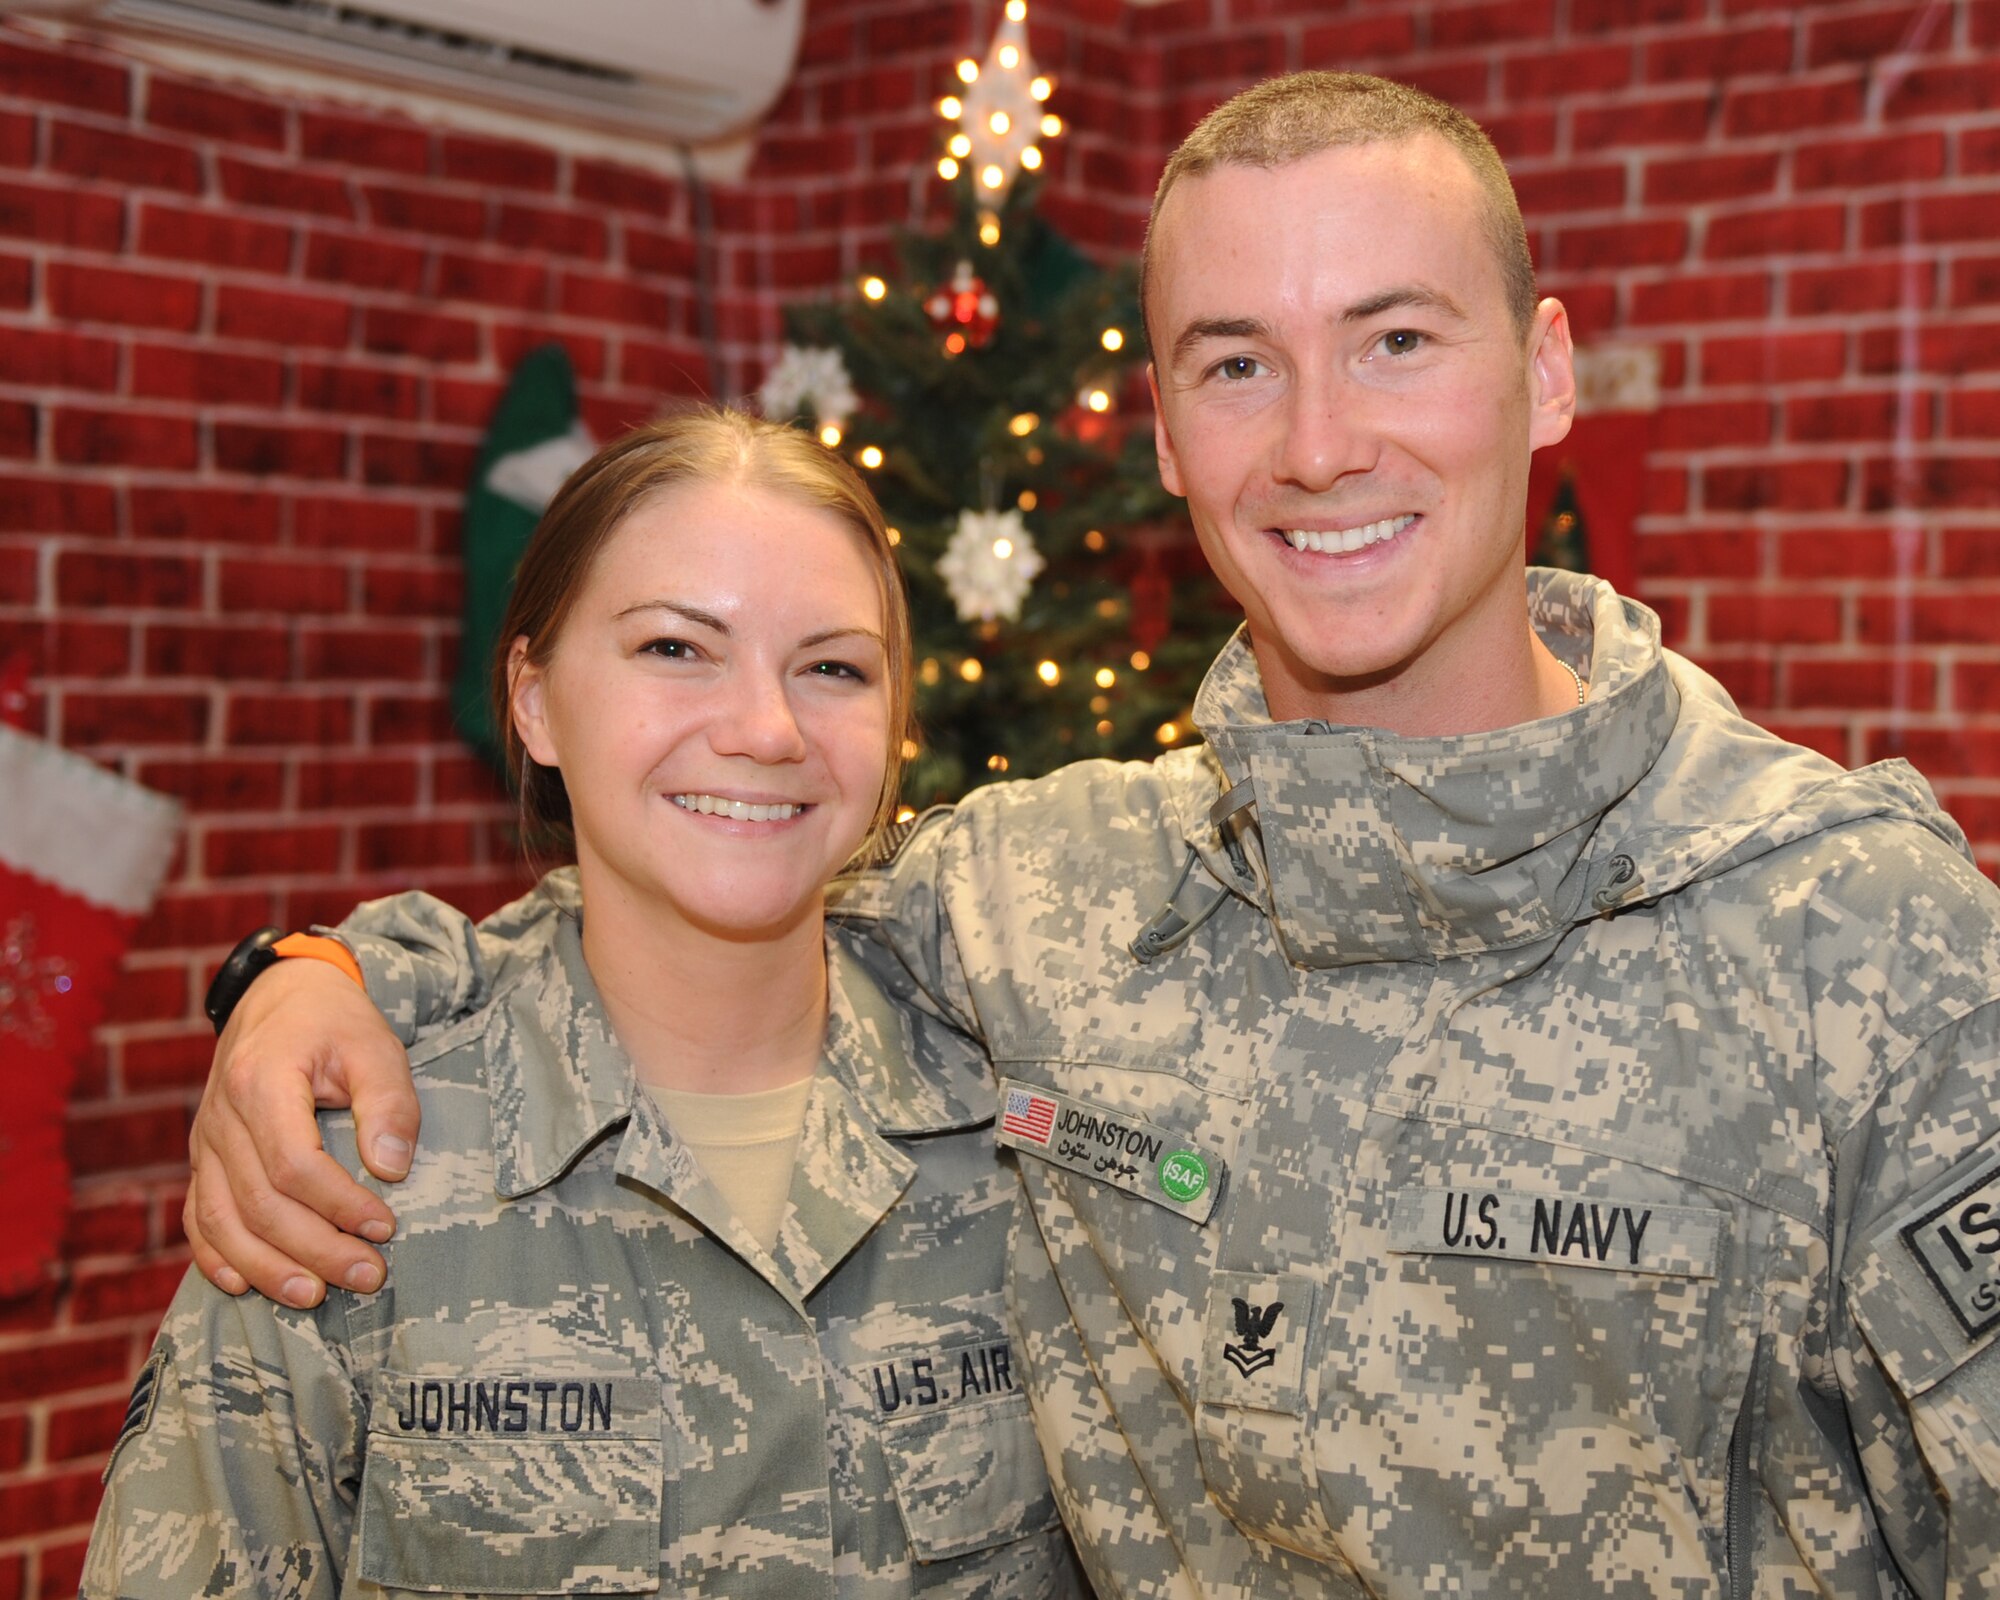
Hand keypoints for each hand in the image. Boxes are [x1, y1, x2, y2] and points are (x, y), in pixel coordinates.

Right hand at [184, 957, 421, 1307]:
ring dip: (266, 1267)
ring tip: (314, 1297)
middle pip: (260, 1204)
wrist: (280, 997)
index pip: (294, 1164)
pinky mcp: (204, 1159)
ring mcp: (205, 1142)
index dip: (340, 1204)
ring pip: (221, 1222)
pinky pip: (198, 1218)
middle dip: (315, 1249)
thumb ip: (389, 1103)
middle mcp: (221, 1118)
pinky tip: (244, 1286)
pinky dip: (217, 1257)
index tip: (386, 1228)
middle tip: (368, 1276)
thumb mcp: (375, 1045)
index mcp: (262, 1082)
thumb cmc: (334, 1022)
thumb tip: (392, 1169)